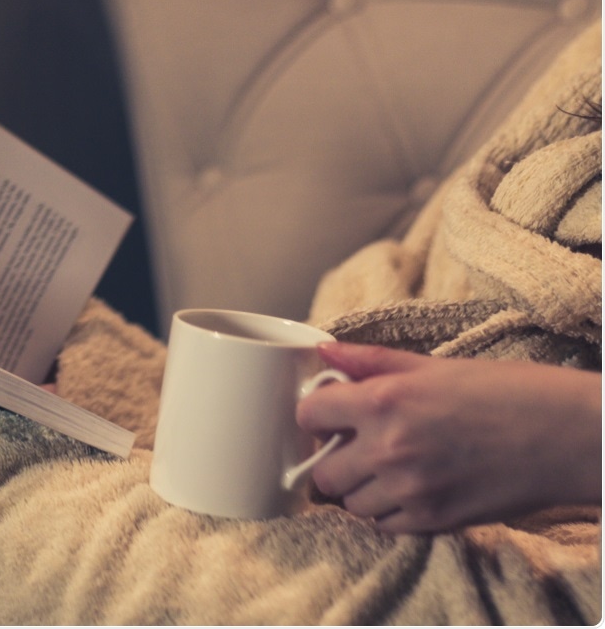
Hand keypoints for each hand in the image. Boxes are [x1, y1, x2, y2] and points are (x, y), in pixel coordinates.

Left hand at [296, 343, 600, 532]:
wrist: (565, 436)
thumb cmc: (506, 392)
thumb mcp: (434, 365)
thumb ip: (371, 361)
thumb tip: (325, 350)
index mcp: (384, 401)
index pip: (309, 414)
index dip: (316, 412)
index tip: (330, 414)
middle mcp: (388, 448)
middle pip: (322, 469)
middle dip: (333, 457)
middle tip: (356, 445)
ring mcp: (408, 490)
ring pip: (349, 503)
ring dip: (359, 488)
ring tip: (386, 468)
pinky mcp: (431, 521)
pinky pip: (382, 525)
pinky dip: (386, 511)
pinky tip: (408, 489)